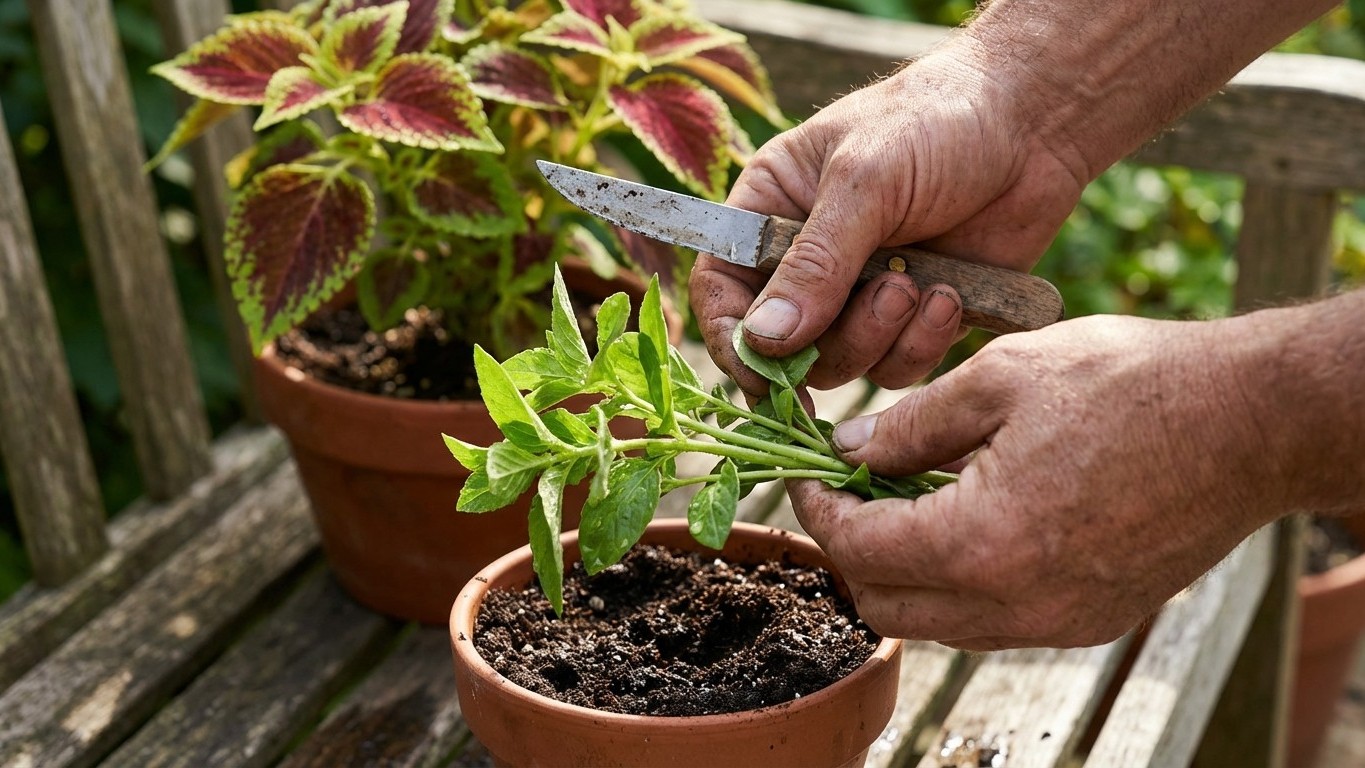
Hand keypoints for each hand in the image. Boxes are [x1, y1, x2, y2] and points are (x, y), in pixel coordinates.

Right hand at [690, 48, 1086, 396]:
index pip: (721, 289)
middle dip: (834, 337)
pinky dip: (923, 342)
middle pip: (783, 346)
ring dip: (883, 336)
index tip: (764, 372)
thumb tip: (763, 339)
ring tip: (923, 282)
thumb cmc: (937, 122)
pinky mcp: (913, 322)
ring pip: (842, 365)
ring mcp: (860, 296)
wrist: (1034, 124)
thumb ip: (815, 264)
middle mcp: (807, 262)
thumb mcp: (865, 182)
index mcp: (772, 212)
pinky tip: (953, 294)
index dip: (733, 338)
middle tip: (889, 291)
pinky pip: (897, 368)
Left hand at [789, 313, 1288, 648]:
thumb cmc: (1132, 383)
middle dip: (851, 549)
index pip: (858, 550)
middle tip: (850, 489)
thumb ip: (909, 424)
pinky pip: (992, 621)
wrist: (1252, 421)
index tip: (808, 474)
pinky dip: (958, 581)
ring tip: (907, 498)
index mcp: (982, 543)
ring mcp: (1056, 623)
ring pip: (937, 621)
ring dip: (903, 569)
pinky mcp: (1090, 620)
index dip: (818, 509)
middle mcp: (1015, 604)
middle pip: (884, 606)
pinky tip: (969, 518)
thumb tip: (849, 448)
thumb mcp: (1001, 377)